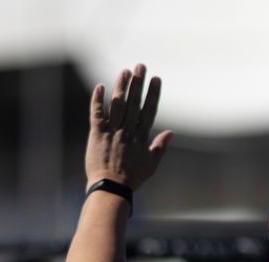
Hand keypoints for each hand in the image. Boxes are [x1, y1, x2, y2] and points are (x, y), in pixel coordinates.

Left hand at [85, 64, 172, 190]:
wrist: (111, 188)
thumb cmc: (132, 179)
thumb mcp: (151, 164)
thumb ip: (160, 146)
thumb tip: (171, 132)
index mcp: (141, 137)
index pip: (148, 110)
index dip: (153, 93)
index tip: (156, 79)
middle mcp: (127, 131)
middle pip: (134, 103)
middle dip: (137, 83)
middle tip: (140, 66)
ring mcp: (112, 132)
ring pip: (117, 105)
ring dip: (121, 87)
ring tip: (124, 71)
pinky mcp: (97, 135)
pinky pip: (97, 115)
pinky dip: (97, 101)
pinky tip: (100, 87)